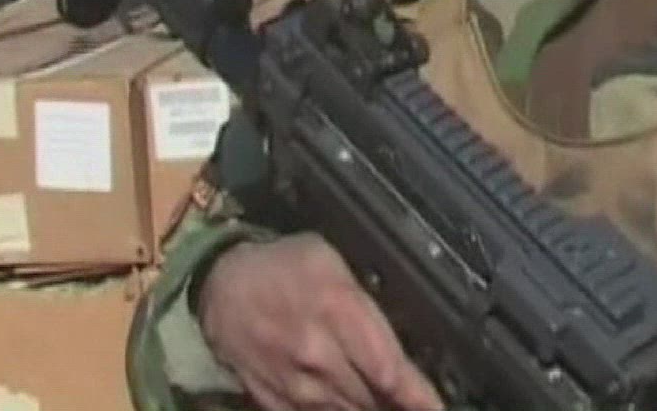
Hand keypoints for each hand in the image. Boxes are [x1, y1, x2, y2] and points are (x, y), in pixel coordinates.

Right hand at [198, 233, 443, 410]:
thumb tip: (398, 338)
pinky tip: (350, 407)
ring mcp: (294, 383)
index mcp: (337, 309)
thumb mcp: (330, 260)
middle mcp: (317, 353)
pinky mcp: (274, 401)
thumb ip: (364, 301)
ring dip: (370, 410)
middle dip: (398, 405)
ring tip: (386, 405)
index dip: (419, 396)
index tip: (437, 407)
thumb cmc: (283, 266)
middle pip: (373, 398)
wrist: (219, 286)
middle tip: (419, 405)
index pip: (390, 368)